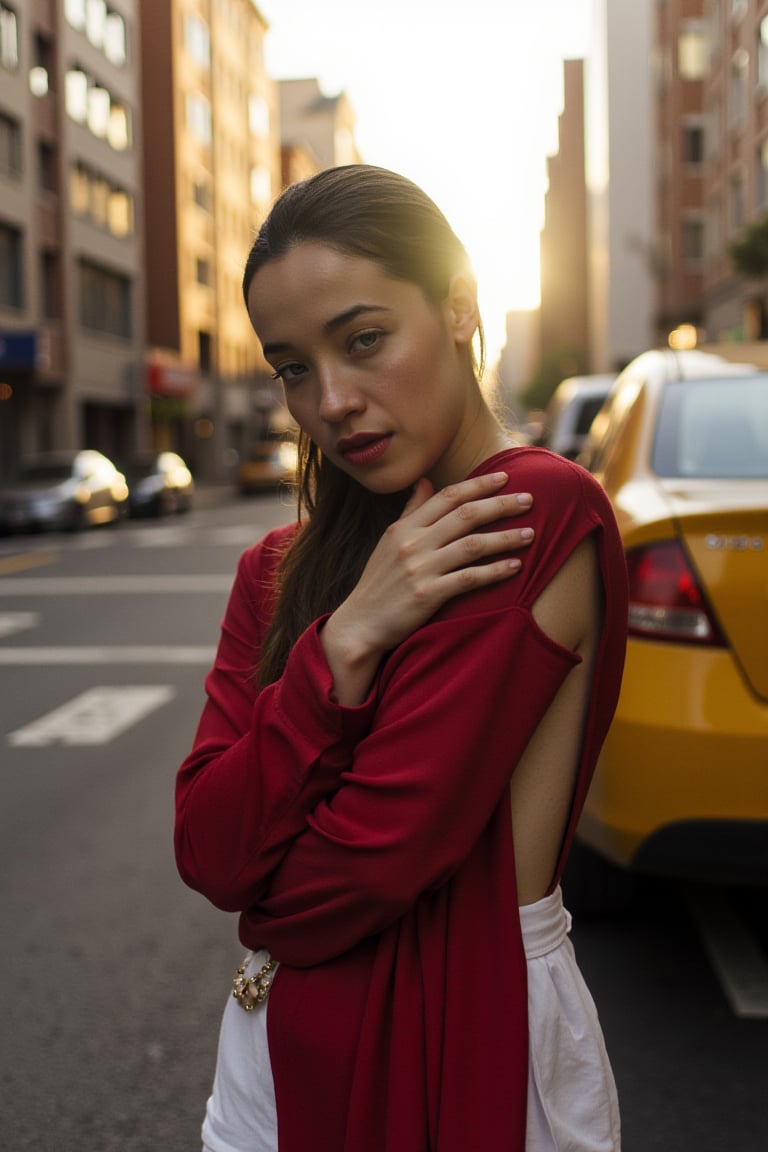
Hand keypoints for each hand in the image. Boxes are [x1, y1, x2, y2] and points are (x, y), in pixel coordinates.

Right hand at [321, 472, 533, 703]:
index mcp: (404, 527)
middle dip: (501, 504)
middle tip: (529, 498)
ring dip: (505, 537)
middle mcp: (412, 543)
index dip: (478, 484)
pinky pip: (470, 578)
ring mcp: (420, 569)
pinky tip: (516, 566)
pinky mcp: (428, 595)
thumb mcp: (389, 541)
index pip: (447, 496)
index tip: (504, 477)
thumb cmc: (379, 583)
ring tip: (531, 533)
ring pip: (472, 545)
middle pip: (465, 515)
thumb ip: (410, 511)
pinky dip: (495, 570)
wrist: (360, 624)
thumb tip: (425, 480)